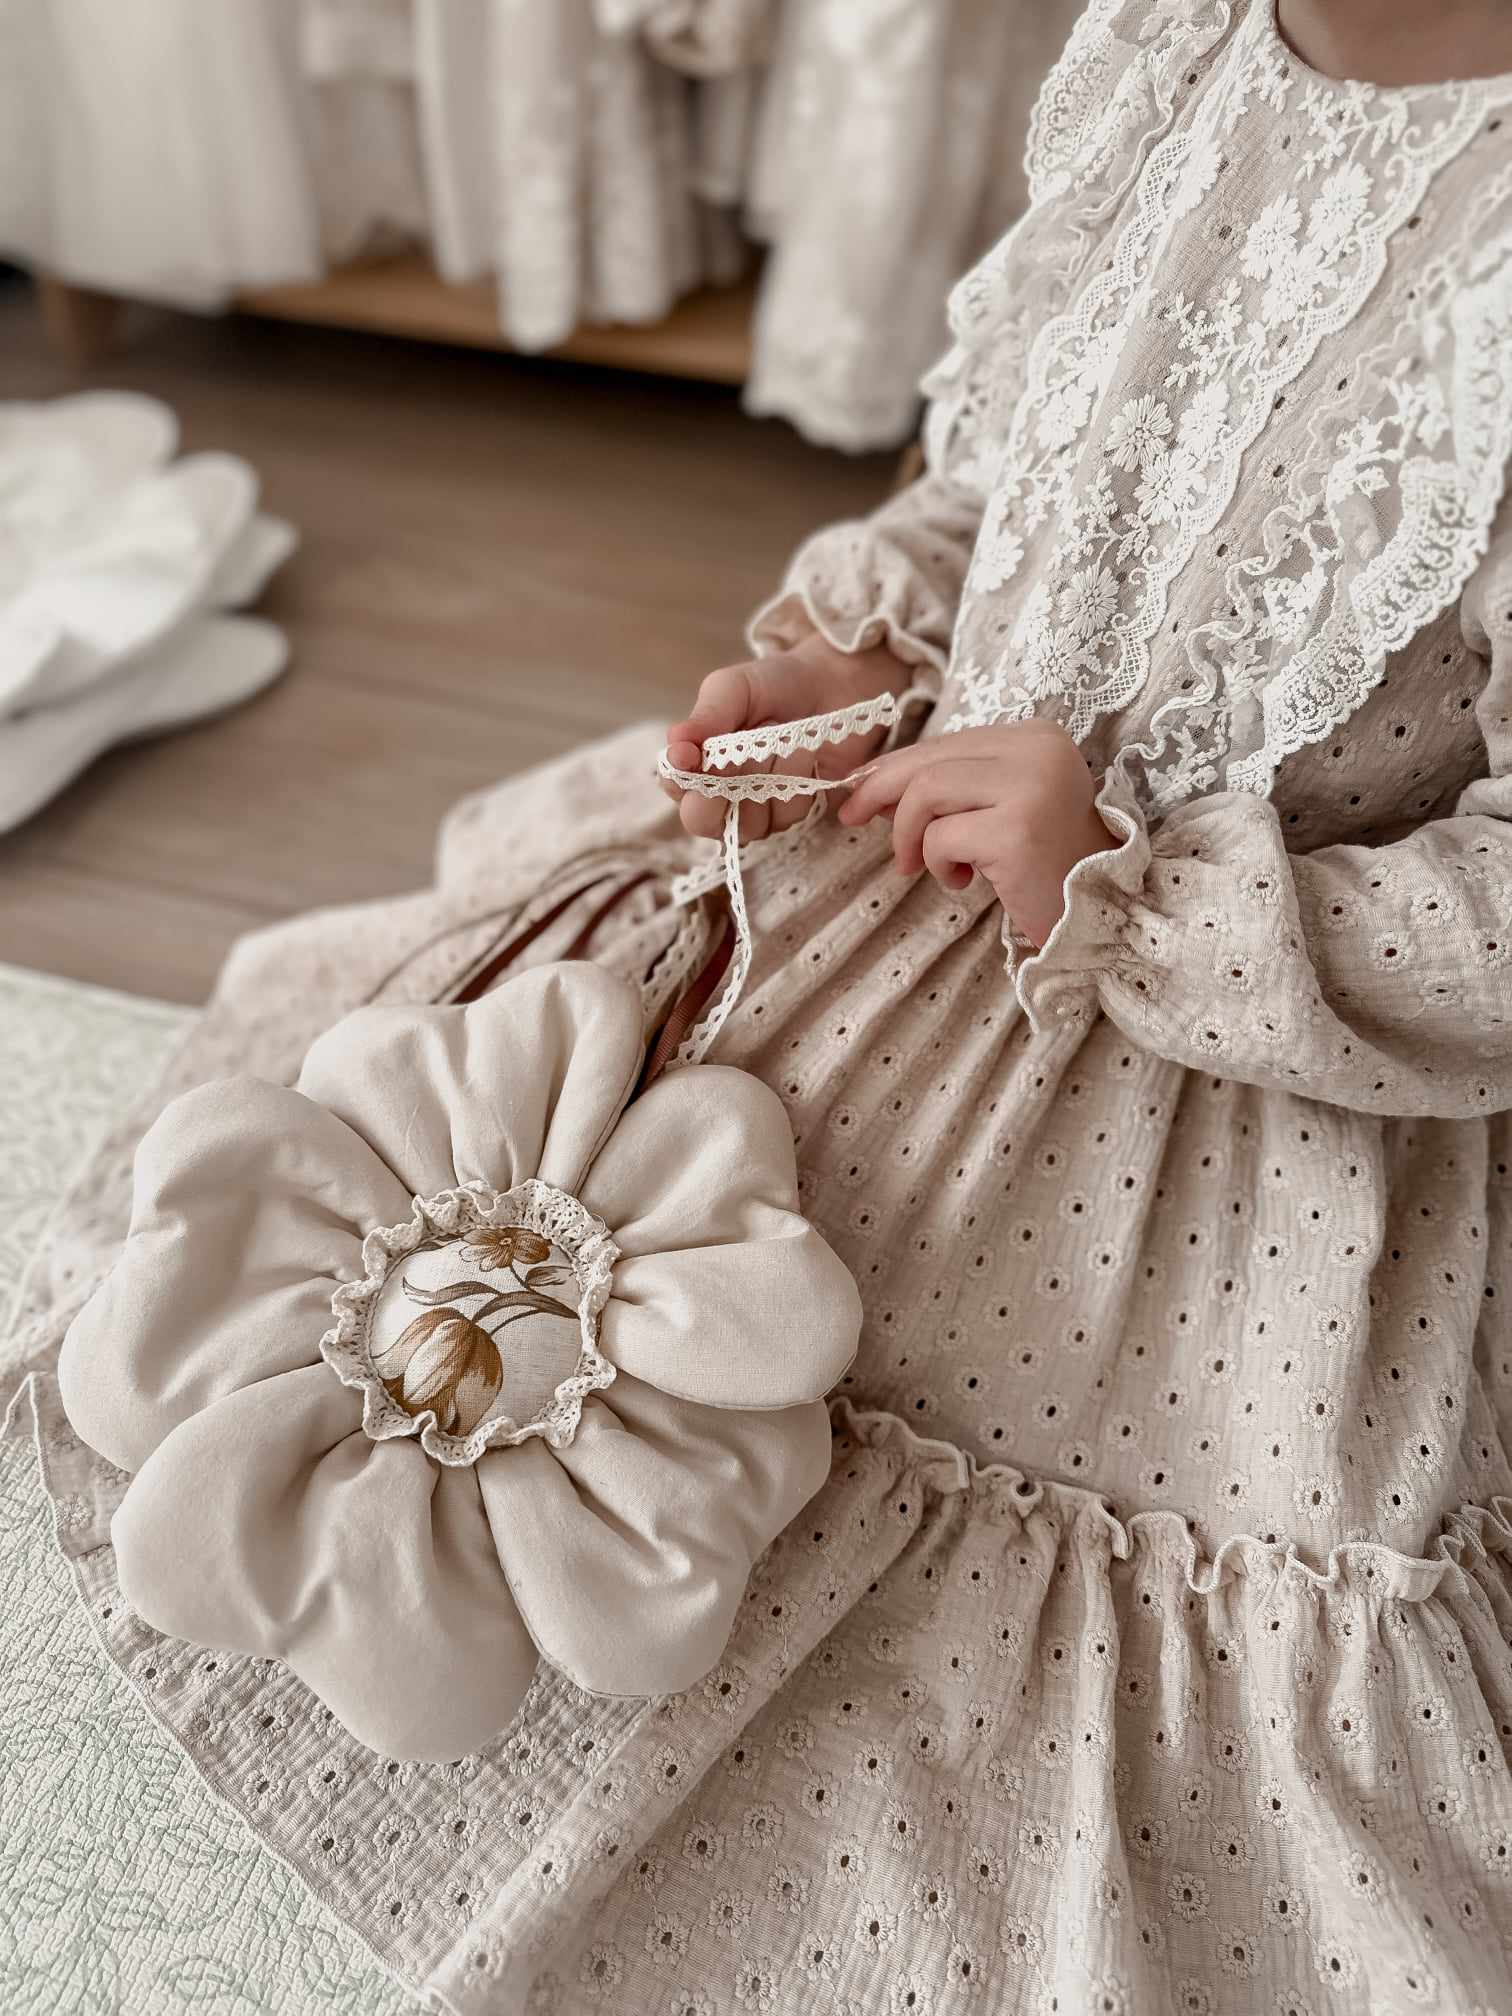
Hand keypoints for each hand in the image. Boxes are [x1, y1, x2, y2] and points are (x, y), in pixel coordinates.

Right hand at [662, 632, 909, 841]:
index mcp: (699, 762)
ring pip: (749, 822)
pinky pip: (788, 817)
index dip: (680, 779)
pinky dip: (798, 783)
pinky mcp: (796, 814)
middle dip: (720, 793)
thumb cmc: (776, 683)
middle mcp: (724, 794)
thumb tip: (675, 742)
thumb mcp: (734, 688)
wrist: (833, 682)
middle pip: (702, 821)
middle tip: (741, 757)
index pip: (675, 786)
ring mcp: (761, 810)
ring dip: (767, 778)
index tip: (688, 755)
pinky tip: (807, 754)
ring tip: (783, 737)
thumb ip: (706, 716)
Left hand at [837, 721, 1115, 946]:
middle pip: (930, 760)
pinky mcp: (1017, 830)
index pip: (947, 743)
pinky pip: (940, 838)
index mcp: (1036, 736)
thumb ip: (952, 787)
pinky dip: (936, 862)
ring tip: (918, 865)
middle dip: (880, 790)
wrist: (1099, 915)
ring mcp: (1030, 786)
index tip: (862, 793)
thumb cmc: (1045, 864)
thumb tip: (873, 783)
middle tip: (853, 818)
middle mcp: (1038, 750)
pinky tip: (961, 880)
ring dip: (908, 834)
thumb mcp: (999, 808)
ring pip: (926, 792)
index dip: (895, 767)